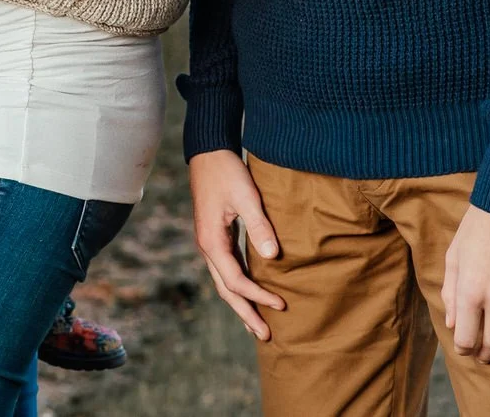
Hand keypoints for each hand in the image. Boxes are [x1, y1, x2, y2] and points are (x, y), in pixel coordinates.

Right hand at [188, 150, 285, 341]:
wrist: (208, 152)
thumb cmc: (227, 173)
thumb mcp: (247, 197)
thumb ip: (259, 227)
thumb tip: (273, 257)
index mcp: (212, 241)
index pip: (236, 281)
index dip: (258, 296)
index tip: (282, 305)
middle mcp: (207, 247)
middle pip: (225, 290)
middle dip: (245, 313)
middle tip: (265, 336)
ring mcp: (209, 242)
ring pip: (224, 282)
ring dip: (240, 303)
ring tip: (257, 324)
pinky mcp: (215, 236)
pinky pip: (226, 269)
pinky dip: (238, 286)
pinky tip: (250, 291)